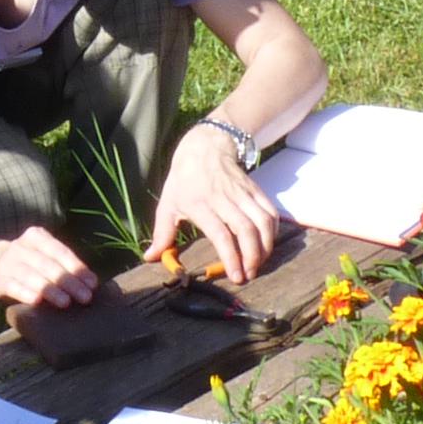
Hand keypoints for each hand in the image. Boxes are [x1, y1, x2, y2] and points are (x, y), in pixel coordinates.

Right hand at [0, 226, 94, 308]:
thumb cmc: (32, 262)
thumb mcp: (46, 254)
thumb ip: (65, 265)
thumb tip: (91, 283)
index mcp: (36, 236)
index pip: (60, 251)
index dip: (76, 267)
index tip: (92, 284)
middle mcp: (20, 247)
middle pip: (48, 265)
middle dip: (68, 282)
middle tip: (85, 297)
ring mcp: (8, 263)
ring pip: (31, 276)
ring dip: (49, 289)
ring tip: (66, 302)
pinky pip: (14, 287)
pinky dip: (26, 293)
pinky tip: (37, 301)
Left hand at [151, 122, 283, 280]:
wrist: (205, 147)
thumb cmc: (183, 180)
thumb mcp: (167, 204)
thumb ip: (162, 234)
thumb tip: (150, 257)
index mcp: (200, 204)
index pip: (220, 234)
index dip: (231, 257)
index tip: (236, 276)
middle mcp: (224, 198)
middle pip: (246, 230)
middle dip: (252, 257)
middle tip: (249, 274)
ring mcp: (242, 193)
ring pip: (262, 221)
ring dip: (265, 246)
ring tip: (259, 263)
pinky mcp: (255, 189)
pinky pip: (270, 211)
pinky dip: (273, 231)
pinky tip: (266, 243)